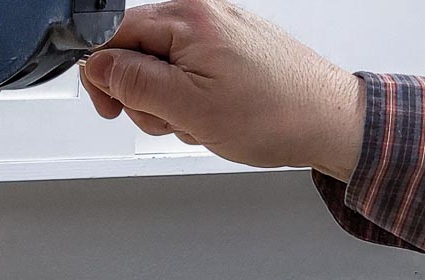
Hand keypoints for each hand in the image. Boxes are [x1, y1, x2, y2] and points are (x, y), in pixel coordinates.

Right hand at [81, 0, 365, 181]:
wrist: (328, 121)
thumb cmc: (273, 114)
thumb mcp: (186, 107)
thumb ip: (133, 82)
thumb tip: (96, 66)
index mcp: (188, 18)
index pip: (114, 35)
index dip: (104, 76)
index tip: (111, 108)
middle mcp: (202, 12)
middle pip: (135, 51)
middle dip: (142, 95)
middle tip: (171, 120)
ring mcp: (218, 29)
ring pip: (161, 67)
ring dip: (168, 104)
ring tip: (198, 121)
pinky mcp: (230, 47)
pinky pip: (188, 72)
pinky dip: (190, 100)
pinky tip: (211, 116)